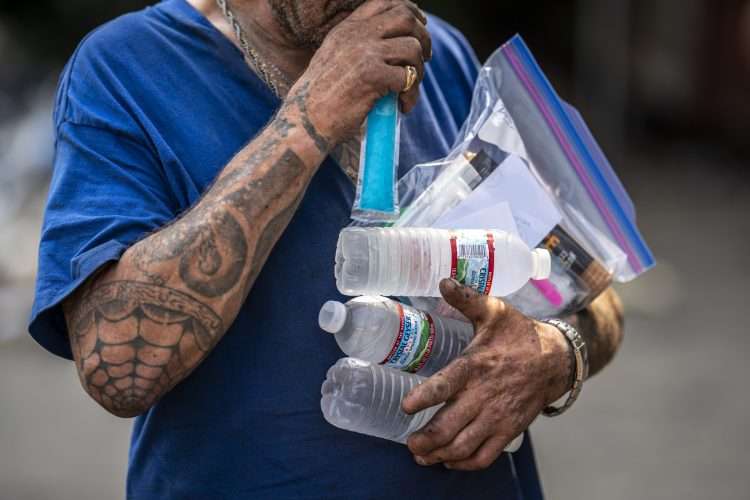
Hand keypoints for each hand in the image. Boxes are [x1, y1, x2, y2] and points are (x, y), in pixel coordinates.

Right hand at [284, 0, 430, 144]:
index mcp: (347, 28)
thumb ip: (358, 45)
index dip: (410, 11)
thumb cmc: (321, 98)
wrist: (306, 121)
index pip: (386, 1)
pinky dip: (411, 95)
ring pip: (412, 49)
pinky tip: (403, 107)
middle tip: (424, 60)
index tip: (420, 27)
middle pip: (406, 18)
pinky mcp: (373, 76)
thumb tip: (394, 44)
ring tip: (408, 92)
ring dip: (419, 72)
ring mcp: (365, 53)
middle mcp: (356, 35)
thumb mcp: (334, 58)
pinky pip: (408, 77)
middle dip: (423, 38)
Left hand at [401, 279, 572, 470]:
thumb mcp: (494, 311)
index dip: (424, 398)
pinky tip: (449, 461)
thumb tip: (442, 280)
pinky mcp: (509, 430)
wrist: (555, 359)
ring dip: (439, 455)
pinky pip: (485, 456)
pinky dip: (464, 463)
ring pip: (463, 446)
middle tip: (409, 443)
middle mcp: (484, 395)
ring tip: (421, 455)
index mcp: (475, 365)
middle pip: (449, 426)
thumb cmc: (518, 334)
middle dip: (425, 440)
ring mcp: (497, 416)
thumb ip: (466, 299)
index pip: (445, 385)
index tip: (406, 407)